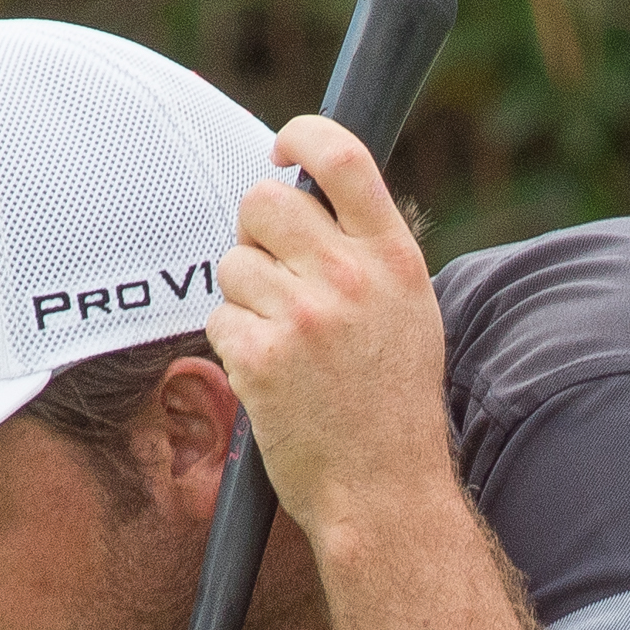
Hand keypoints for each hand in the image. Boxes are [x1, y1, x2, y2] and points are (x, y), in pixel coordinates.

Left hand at [207, 117, 453, 553]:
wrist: (385, 493)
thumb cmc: (393, 406)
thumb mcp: (410, 312)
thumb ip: (367, 250)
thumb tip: (307, 193)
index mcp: (393, 259)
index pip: (341, 157)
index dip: (301, 136)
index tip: (282, 149)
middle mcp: (349, 279)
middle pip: (264, 202)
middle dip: (257, 232)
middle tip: (277, 274)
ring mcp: (301, 318)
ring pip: (233, 263)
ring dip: (246, 297)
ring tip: (286, 342)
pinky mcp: (258, 359)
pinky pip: (220, 318)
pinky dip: (236, 343)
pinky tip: (272, 376)